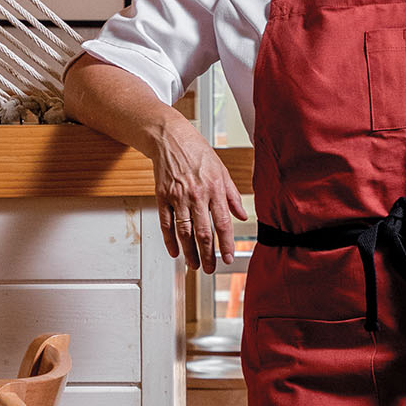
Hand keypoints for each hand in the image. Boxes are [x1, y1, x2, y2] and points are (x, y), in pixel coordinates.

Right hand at [150, 120, 247, 272]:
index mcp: (215, 189)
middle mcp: (196, 195)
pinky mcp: (162, 196)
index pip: (223, 223)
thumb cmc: (197, 152)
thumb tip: (243, 216)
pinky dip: (169, 240)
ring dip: (189, 252)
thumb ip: (232, 196)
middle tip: (209, 268)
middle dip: (207, 254)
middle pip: (203, 232)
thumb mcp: (222, 171)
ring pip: (184, 232)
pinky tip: (175, 251)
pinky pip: (166, 223)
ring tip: (194, 265)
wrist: (170, 137)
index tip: (228, 258)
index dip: (226, 244)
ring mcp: (178, 197)